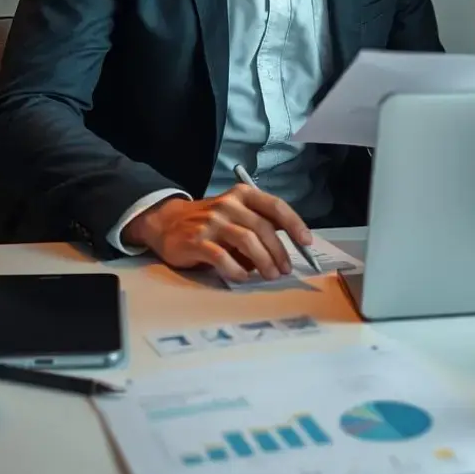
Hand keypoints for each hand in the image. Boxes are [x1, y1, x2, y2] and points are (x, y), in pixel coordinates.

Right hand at [122, 186, 312, 282]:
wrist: (168, 223)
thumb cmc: (211, 222)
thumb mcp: (236, 215)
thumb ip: (259, 225)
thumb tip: (286, 250)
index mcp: (243, 195)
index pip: (275, 206)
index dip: (294, 224)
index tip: (306, 242)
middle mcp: (228, 204)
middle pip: (263, 227)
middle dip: (279, 251)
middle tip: (285, 269)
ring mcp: (212, 222)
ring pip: (246, 241)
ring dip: (263, 261)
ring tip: (270, 276)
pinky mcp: (196, 241)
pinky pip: (222, 257)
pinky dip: (236, 270)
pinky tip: (242, 278)